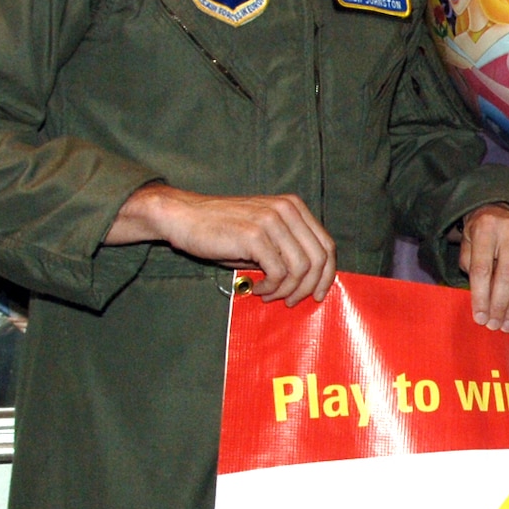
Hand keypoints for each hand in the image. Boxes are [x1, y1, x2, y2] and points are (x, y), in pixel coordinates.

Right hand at [107, 182, 335, 304]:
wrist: (182, 217)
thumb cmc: (221, 230)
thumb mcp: (262, 234)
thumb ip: (288, 249)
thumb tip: (312, 280)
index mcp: (293, 207)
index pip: (326, 245)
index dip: (327, 274)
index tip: (319, 294)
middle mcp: (287, 210)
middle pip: (319, 258)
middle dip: (309, 287)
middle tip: (291, 301)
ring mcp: (271, 220)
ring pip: (300, 268)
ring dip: (286, 290)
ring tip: (269, 295)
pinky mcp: (254, 235)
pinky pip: (278, 272)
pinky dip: (270, 288)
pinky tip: (256, 290)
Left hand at [458, 204, 508, 331]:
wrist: (501, 214)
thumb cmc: (481, 238)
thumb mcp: (467, 248)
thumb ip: (473, 271)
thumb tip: (483, 307)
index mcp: (486, 228)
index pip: (482, 268)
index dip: (481, 296)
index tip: (479, 318)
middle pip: (508, 275)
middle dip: (501, 305)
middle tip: (495, 325)